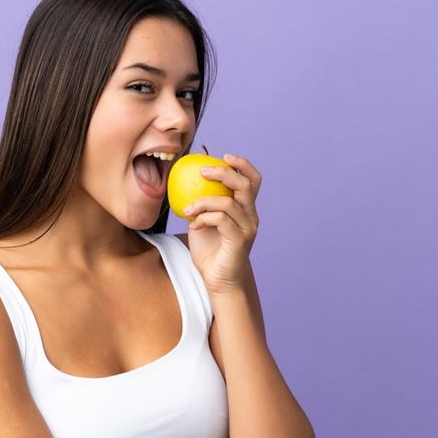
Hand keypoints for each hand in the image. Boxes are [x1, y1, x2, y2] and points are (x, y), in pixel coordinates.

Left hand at [183, 153, 261, 295]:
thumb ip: (202, 203)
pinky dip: (204, 218)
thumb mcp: (203, 221)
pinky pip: (221, 220)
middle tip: (202, 172)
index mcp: (246, 208)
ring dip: (203, 201)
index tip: (224, 156)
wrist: (217, 280)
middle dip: (223, 173)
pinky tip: (194, 224)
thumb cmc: (209, 251)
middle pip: (245, 184)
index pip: (252, 180)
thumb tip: (184, 181)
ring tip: (189, 209)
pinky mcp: (239, 240)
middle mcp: (251, 216)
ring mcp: (247, 228)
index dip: (242, 164)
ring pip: (228, 202)